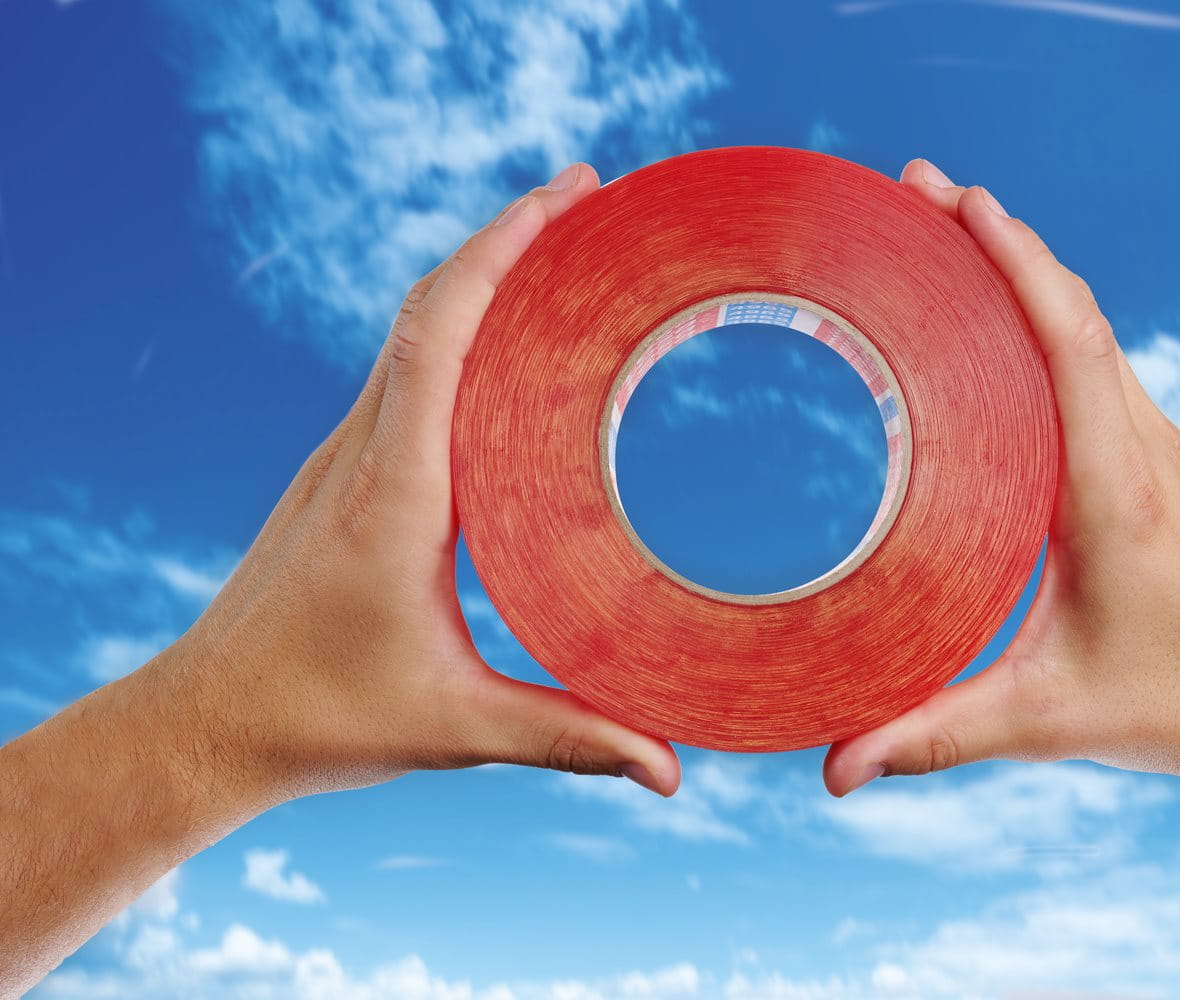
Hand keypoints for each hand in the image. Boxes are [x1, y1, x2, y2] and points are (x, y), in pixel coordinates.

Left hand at [141, 161, 679, 805]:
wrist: (208, 722)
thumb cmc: (319, 717)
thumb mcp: (455, 729)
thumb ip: (566, 737)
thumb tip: (669, 766)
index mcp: (397, 492)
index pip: (440, 335)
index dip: (501, 251)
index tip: (567, 198)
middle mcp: (365, 453)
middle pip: (429, 306)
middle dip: (510, 237)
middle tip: (593, 199)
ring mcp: (346, 457)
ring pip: (410, 331)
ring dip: (481, 275)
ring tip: (564, 250)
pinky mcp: (344, 474)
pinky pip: (402, 372)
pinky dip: (457, 328)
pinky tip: (506, 343)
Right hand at [824, 158, 1179, 794]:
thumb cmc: (1164, 704)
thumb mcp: (1041, 718)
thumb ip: (932, 736)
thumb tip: (834, 769)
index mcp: (1112, 489)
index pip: (1068, 342)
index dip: (1014, 263)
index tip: (959, 201)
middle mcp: (1142, 448)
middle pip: (1074, 309)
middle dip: (997, 240)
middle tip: (917, 189)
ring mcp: (1157, 447)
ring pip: (1092, 327)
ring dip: (1026, 269)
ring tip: (950, 227)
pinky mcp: (1158, 460)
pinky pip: (1100, 360)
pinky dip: (1049, 314)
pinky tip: (1003, 316)